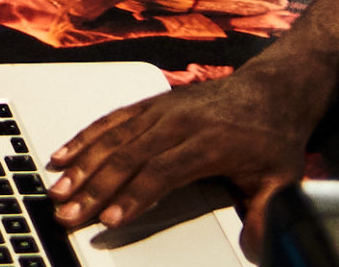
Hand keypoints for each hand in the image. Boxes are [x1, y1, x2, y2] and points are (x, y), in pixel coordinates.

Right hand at [46, 57, 330, 254]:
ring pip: (112, 138)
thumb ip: (265, 214)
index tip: (109, 218)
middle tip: (68, 211)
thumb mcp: (281, 179)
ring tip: (57, 188)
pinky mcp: (150, 104)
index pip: (161, 172)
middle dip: (93, 187)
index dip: (133, 197)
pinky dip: (83, 138)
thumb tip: (256, 249)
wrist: (270, 89)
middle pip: (126, 157)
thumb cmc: (272, 136)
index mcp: (207, 143)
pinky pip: (110, 120)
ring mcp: (160, 110)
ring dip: (81, 164)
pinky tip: (63, 154)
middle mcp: (177, 123)